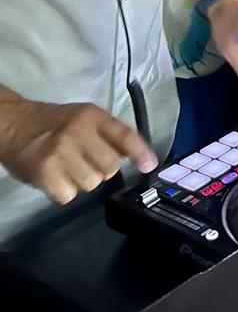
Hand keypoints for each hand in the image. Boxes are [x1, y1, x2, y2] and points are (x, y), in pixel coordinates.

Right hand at [0, 99, 156, 204]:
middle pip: (110, 166)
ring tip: (68, 169)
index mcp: (91, 116)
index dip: (141, 152)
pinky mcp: (45, 173)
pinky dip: (64, 192)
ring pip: (92, 183)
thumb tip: (136, 155)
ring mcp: (61, 153)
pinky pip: (69, 196)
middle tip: (86, 162)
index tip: (149, 166)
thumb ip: (108, 133)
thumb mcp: (84, 117)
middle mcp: (78, 132)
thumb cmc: (53, 123)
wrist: (14, 124)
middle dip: (102, 169)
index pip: (124, 134)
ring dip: (83, 181)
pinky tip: (56, 178)